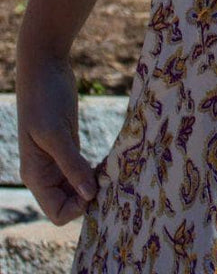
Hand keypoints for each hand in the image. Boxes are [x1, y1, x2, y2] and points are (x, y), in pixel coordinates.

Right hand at [16, 50, 98, 224]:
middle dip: (91, 196)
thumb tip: (89, 194)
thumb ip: (72, 164)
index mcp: (36, 176)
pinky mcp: (69, 146)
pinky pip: (83, 169)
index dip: (79, 207)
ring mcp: (57, 160)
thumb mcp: (57, 133)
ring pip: (78, 187)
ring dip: (96, 182)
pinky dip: (96, 169)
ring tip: (114, 169)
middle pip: (69, 203)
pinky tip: (110, 159)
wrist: (44, 69)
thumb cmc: (45, 99)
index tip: (99, 186)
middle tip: (113, 177)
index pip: (57, 212)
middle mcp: (45, 173)